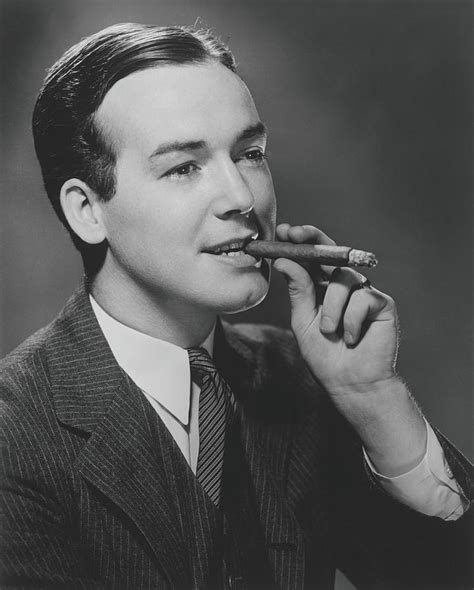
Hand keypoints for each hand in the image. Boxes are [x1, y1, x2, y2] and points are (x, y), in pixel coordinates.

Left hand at [273, 224, 398, 404]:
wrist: (351, 384)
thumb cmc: (326, 356)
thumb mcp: (303, 322)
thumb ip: (298, 291)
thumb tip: (283, 260)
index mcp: (322, 289)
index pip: (312, 259)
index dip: (299, 242)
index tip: (282, 231)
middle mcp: (343, 286)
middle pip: (331, 253)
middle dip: (312, 240)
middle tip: (294, 234)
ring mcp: (363, 293)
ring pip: (343, 279)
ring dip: (330, 308)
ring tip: (330, 332)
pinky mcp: (382, 304)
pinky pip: (362, 298)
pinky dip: (350, 321)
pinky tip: (352, 338)